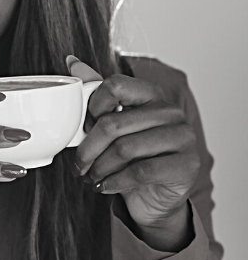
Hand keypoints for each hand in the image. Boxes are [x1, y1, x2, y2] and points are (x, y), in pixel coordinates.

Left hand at [69, 56, 198, 251]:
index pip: (115, 85)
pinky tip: (105, 185)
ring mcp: (183, 138)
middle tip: (79, 164)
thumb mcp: (112, 126)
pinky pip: (140, 171)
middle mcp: (171, 113)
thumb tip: (72, 62)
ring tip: (92, 176)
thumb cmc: (131, 159)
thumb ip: (96, 96)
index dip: (92, 108)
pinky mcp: (186, 165)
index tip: (84, 127)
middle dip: (87, 149)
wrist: (152, 197)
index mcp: (152, 96)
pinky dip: (114, 181)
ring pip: (125, 149)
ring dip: (99, 167)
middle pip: (114, 123)